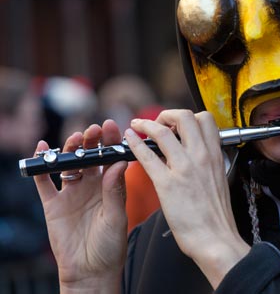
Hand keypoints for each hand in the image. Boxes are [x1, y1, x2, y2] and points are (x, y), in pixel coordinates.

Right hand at [33, 120, 127, 292]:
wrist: (90, 271)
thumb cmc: (110, 246)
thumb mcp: (116, 217)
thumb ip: (115, 190)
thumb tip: (120, 163)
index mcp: (110, 187)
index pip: (110, 158)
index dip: (111, 142)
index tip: (112, 126)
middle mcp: (91, 186)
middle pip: (89, 156)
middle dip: (91, 141)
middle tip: (93, 130)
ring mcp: (71, 194)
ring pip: (67, 164)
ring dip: (69, 149)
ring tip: (74, 138)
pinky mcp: (53, 204)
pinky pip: (44, 182)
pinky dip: (41, 165)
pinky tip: (43, 148)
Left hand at [125, 110, 249, 287]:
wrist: (216, 239)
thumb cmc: (216, 216)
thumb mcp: (218, 180)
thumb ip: (207, 164)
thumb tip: (194, 156)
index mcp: (214, 156)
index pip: (205, 119)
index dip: (188, 117)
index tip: (177, 124)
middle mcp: (201, 157)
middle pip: (185, 116)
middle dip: (168, 114)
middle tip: (159, 123)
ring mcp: (184, 169)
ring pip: (164, 131)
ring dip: (147, 124)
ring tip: (139, 125)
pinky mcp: (167, 184)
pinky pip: (147, 156)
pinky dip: (135, 144)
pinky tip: (129, 140)